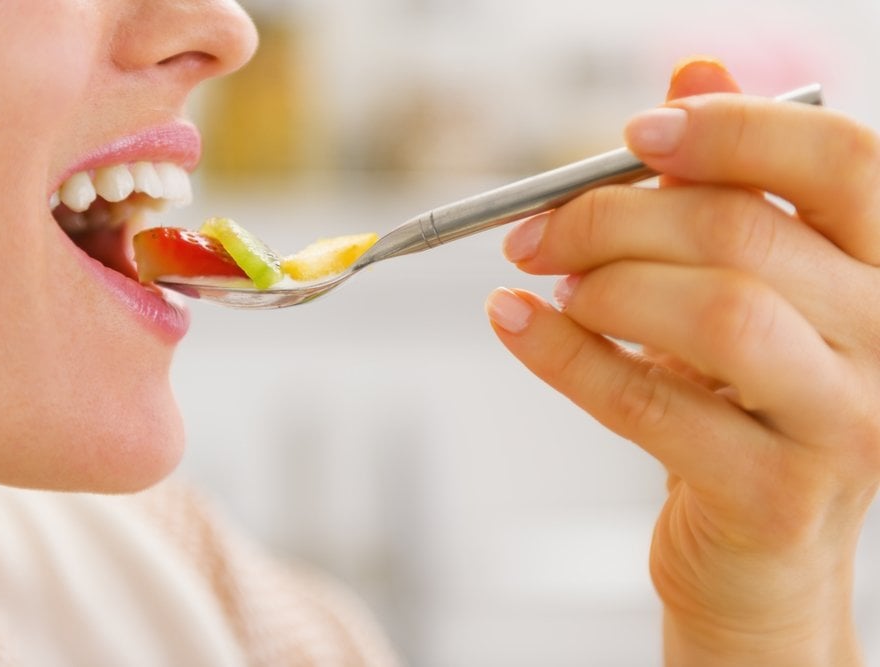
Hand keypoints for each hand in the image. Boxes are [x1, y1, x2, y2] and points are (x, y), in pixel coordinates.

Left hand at [487, 59, 879, 665]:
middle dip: (614, 217)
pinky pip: (648, 401)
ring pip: (712, 312)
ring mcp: (846, 426)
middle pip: (743, 234)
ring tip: (550, 284)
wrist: (763, 558)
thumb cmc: (751, 408)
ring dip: (603, 283)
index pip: (840, 160)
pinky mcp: (774, 496)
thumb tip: (693, 68)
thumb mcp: (755, 288)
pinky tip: (514, 322)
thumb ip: (734, 182)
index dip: (732, 128)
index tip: (636, 134)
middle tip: (537, 230)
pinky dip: (563, 352)